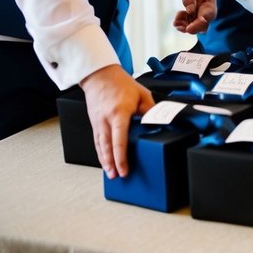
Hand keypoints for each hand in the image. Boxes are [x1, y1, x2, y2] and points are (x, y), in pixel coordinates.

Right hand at [80, 64, 153, 178]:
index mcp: (119, 113)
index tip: (124, 168)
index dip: (121, 156)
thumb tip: (158, 122)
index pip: (119, 138)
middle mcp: (106, 120)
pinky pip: (97, 141)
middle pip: (107, 146)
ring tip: (110, 173)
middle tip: (116, 176)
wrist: (100, 76)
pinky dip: (100, 152)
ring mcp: (98, 122)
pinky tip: (104, 160)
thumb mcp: (141, 94)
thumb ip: (149, 110)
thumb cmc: (120, 83)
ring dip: (104, 161)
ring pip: (100, 145)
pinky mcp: (94, 123)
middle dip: (111, 163)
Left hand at [166, 0, 216, 34]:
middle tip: (181, 28)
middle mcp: (207, 4)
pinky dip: (183, 22)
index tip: (189, 28)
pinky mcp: (193, 8)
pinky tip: (176, 20)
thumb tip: (190, 12)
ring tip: (176, 24)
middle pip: (205, 22)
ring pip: (196, 23)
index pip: (209, 14)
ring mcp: (200, 7)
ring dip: (187, 26)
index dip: (201, 22)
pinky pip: (190, 19)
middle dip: (194, 27)